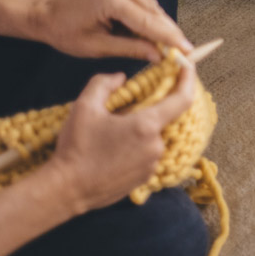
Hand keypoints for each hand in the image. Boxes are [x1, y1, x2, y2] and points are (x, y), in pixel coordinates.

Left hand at [27, 0, 191, 61]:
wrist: (43, 13)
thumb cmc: (63, 32)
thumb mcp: (97, 47)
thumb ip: (131, 48)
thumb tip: (158, 55)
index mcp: (109, 0)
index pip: (148, 21)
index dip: (170, 37)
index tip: (187, 50)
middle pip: (153, 10)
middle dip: (168, 31)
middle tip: (182, 49)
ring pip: (150, 4)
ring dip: (159, 23)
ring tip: (168, 43)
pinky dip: (148, 15)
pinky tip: (152, 30)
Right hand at [49, 61, 196, 212]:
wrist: (66, 190)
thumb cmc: (76, 148)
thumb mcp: (84, 107)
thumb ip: (103, 83)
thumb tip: (120, 78)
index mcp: (146, 126)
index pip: (182, 98)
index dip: (188, 79)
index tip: (186, 65)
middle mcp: (155, 146)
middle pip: (162, 118)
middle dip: (148, 109)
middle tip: (124, 109)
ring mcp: (152, 164)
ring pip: (153, 137)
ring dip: (139, 130)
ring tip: (111, 134)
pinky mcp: (145, 178)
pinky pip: (147, 154)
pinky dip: (136, 147)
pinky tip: (112, 150)